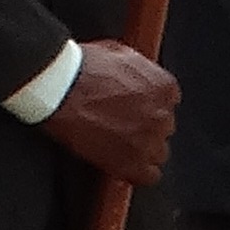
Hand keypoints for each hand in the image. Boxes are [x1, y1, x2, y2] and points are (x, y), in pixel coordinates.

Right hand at [39, 40, 178, 188]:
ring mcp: (148, 140)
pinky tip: (122, 162)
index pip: (169, 103)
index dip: (149, 105)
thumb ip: (140, 69)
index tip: (136, 107)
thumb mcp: (120, 52)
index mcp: (163, 87)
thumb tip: (139, 76)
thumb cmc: (82, 68)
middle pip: (164, 128)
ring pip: (158, 153)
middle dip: (146, 126)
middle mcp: (162, 115)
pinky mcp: (130, 163)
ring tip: (119, 143)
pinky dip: (138, 172)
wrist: (60, 88)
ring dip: (142, 149)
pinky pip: (150, 176)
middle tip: (122, 123)